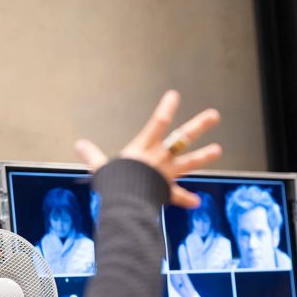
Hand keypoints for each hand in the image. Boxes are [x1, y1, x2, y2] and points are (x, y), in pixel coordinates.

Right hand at [74, 90, 221, 207]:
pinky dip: (186, 199)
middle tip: (214, 115)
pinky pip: (179, 196)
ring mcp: (167, 174)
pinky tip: (197, 201)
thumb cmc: (115, 182)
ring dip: (204, 156)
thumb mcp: (101, 167)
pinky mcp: (168, 192)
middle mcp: (160, 158)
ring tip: (217, 150)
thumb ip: (93, 156)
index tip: (175, 95)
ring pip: (190, 162)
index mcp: (144, 148)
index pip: (158, 122)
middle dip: (199, 125)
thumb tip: (79, 144)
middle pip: (183, 138)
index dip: (167, 108)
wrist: (128, 201)